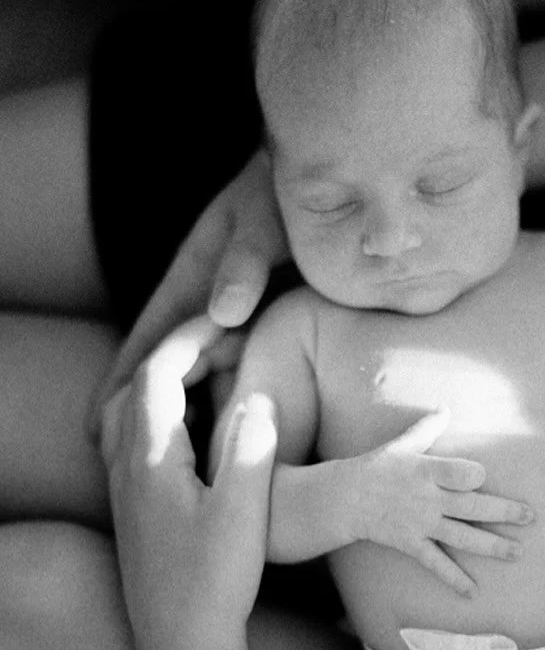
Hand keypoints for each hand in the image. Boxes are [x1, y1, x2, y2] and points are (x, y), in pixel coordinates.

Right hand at [89, 148, 286, 438]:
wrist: (340, 185)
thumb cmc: (289, 193)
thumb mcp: (263, 220)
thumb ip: (246, 262)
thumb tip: (222, 314)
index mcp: (196, 276)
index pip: (152, 335)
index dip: (125, 378)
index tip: (100, 421)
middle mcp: (214, 301)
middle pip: (173, 364)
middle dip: (148, 407)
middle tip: (125, 460)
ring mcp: (245, 316)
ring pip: (211, 374)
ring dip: (194, 413)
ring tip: (177, 464)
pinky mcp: (277, 327)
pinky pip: (251, 370)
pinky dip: (237, 401)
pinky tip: (238, 439)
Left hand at [101, 325, 277, 649]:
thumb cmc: (212, 585)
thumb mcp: (243, 515)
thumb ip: (249, 449)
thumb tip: (256, 398)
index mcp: (149, 459)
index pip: (156, 373)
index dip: (191, 338)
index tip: (230, 322)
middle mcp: (126, 468)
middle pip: (136, 385)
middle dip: (179, 353)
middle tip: (227, 343)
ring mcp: (125, 491)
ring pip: (128, 412)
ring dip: (165, 383)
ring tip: (210, 377)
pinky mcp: (134, 512)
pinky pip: (134, 439)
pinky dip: (160, 414)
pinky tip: (195, 431)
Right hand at [347, 410, 534, 595]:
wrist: (346, 498)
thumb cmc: (378, 466)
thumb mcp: (402, 443)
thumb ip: (427, 427)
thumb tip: (446, 407)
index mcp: (427, 470)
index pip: (460, 473)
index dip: (474, 476)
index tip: (484, 478)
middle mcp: (428, 498)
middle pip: (473, 507)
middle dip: (504, 512)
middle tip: (530, 517)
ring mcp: (421, 524)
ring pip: (463, 537)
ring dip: (491, 547)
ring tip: (516, 552)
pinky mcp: (411, 544)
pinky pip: (436, 563)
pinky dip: (453, 579)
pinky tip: (473, 592)